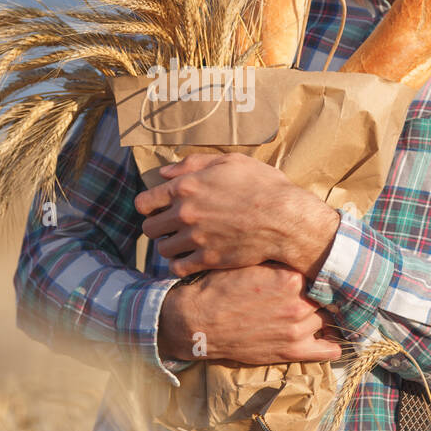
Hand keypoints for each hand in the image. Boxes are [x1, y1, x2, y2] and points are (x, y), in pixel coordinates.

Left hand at [135, 153, 340, 278]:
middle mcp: (185, 213)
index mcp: (186, 186)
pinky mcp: (208, 259)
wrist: (286, 219)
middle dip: (158, 227)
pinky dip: (181, 265)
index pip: (144, 202)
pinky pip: (178, 268)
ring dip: (170, 246)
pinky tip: (191, 259)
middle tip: (172, 226)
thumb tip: (164, 172)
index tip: (158, 208)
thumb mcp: (231, 162)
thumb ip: (193, 164)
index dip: (149, 206)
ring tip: (184, 243)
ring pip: (162, 250)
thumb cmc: (263, 186)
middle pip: (150, 228)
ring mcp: (195, 238)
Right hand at [158, 262, 342, 364]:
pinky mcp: (291, 350)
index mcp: (290, 276)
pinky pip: (328, 349)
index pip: (318, 271)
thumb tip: (295, 249)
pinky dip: (334, 343)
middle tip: (314, 291)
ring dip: (323, 314)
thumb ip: (276, 259)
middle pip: (324, 295)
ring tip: (317, 311)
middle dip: (319, 292)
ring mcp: (297, 328)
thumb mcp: (247, 262)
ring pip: (327, 318)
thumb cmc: (218, 288)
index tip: (314, 270)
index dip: (315, 271)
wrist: (198, 321)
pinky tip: (330, 335)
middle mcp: (298, 301)